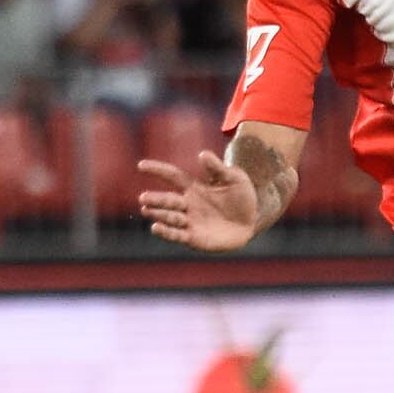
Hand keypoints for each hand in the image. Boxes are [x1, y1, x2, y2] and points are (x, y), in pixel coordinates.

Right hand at [137, 152, 261, 251]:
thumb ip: (217, 168)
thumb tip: (202, 154)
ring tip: (147, 210)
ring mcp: (190, 222)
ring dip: (158, 214)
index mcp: (194, 187)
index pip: (172, 176)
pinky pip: (177, 235)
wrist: (252, 220)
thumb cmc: (242, 196)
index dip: (157, 170)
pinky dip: (166, 232)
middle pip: (168, 200)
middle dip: (155, 199)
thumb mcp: (234, 178)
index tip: (141, 166)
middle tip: (143, 198)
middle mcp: (188, 204)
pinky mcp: (195, 238)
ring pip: (170, 217)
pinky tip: (155, 227)